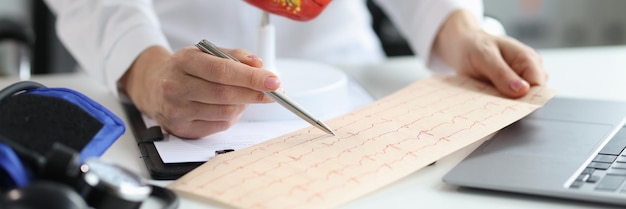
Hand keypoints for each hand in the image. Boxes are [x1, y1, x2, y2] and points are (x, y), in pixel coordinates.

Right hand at [119, 46, 280, 137]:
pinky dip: (232, 117)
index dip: (251, 77)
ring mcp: (177, 111)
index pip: (222, 71)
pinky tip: (230, 107)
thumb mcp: (206, 53)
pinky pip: (219, 126)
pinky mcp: (182, 129)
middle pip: (224, 94)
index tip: (273, 81)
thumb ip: (234, 56)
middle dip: (254, 94)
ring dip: (243, 106)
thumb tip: (259, 66)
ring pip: (224, 112)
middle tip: (273, 93)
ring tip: (246, 96)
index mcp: (183, 61)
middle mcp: (176, 86)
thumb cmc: (186, 69)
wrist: (154, 86)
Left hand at [434, 10, 547, 97]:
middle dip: (513, 103)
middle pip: (531, 97)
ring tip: (486, 97)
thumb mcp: (484, 56)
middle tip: (491, 102)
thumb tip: (522, 91)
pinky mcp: (510, 88)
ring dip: (504, 104)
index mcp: (529, 59)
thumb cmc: (475, 46)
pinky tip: (486, 98)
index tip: (506, 107)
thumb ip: (502, 73)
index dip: (526, 101)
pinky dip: (498, 102)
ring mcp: (522, 80)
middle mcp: (530, 71)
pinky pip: (509, 101)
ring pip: (519, 102)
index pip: (538, 88)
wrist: (464, 46)